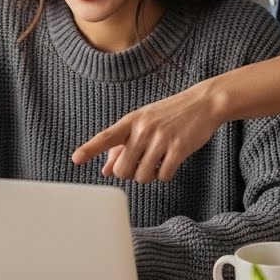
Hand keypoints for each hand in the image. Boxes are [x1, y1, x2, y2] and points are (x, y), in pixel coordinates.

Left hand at [72, 82, 224, 182]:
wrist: (203, 103)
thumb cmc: (170, 114)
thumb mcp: (143, 123)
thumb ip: (122, 146)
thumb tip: (105, 169)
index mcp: (131, 121)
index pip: (106, 137)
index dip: (90, 149)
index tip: (76, 159)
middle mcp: (143, 129)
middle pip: (123, 170)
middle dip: (130, 173)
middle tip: (141, 164)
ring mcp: (161, 139)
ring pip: (142, 176)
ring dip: (149, 176)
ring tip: (157, 162)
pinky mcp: (179, 148)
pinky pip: (164, 176)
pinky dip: (166, 174)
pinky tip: (171, 162)